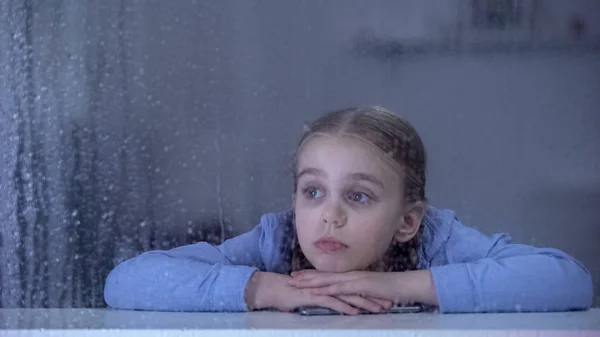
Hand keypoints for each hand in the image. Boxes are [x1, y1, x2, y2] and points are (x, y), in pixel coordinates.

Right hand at [245, 272, 389, 314]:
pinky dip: (345, 307)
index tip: (383, 298)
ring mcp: (322, 289)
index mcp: (329, 283)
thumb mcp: (310, 295)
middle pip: (355, 290)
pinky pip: (332, 302)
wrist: (272, 288)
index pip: (353, 287)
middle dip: (373, 297)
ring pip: (348, 296)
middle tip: (389, 303)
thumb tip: (332, 301)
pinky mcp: (314, 296)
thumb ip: (323, 296)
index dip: (369, 292)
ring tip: (378, 309)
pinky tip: (355, 312)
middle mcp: (328, 284)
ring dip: (364, 303)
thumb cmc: (288, 293)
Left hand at [289, 269, 438, 306]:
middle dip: (306, 276)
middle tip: (290, 277)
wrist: (405, 285)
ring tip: (298, 284)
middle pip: (324, 275)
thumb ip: (358, 293)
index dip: (312, 274)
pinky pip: (341, 289)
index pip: (328, 275)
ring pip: (329, 280)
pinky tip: (317, 292)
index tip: (298, 275)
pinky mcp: (361, 286)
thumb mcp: (370, 292)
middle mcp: (351, 275)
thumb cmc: (389, 290)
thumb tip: (348, 297)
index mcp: (352, 276)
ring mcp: (355, 279)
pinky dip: (327, 290)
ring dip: (312, 282)